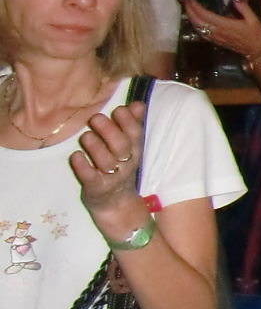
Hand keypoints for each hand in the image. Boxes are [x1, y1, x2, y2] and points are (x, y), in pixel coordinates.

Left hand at [70, 103, 146, 230]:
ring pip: (106, 161)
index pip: (135, 133)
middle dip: (110, 131)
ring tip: (85, 136)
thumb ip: (132, 125)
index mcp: (133, 150)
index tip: (118, 109)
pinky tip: (75, 156)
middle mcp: (125, 163)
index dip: (128, 121)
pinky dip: (82, 166)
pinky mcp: (95, 188)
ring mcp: (111, 176)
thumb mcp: (130, 148)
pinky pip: (90, 177)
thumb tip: (136, 103)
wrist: (116, 204)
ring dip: (96, 147)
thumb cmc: (119, 168)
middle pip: (122, 146)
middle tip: (95, 118)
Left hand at [184, 0, 260, 59]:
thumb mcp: (254, 19)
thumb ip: (244, 8)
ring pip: (197, 28)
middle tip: (186, 1)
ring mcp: (215, 37)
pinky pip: (201, 33)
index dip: (196, 6)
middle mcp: (217, 31)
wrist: (254, 51)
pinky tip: (194, 21)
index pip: (205, 15)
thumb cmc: (255, 35)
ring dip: (191, 18)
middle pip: (197, 21)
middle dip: (190, 10)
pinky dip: (195, 26)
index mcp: (224, 25)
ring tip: (188, 9)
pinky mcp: (215, 41)